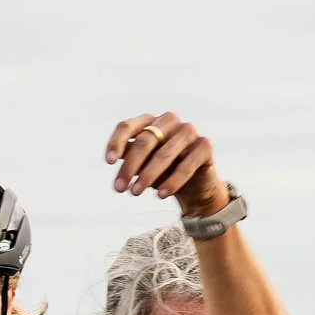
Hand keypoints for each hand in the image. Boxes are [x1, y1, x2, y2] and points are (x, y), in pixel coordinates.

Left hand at [105, 112, 228, 218]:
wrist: (194, 186)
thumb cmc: (162, 171)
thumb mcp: (141, 165)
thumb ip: (129, 159)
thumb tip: (114, 160)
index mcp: (150, 121)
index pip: (127, 126)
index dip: (116, 143)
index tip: (109, 162)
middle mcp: (170, 120)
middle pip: (145, 141)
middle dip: (130, 167)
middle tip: (120, 188)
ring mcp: (189, 130)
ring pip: (164, 153)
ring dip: (148, 175)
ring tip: (135, 193)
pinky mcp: (205, 145)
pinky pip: (187, 164)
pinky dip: (172, 181)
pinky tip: (161, 195)